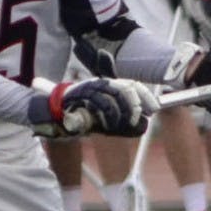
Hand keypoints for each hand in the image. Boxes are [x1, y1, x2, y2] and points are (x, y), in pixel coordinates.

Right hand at [28, 79, 159, 137]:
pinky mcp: (83, 95)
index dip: (145, 95)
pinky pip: (101, 104)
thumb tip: (143, 127)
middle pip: (126, 87)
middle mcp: (101, 83)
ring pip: (116, 94)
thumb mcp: (106, 118)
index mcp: (109, 85)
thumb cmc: (83, 115)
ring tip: (124, 124)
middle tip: (137, 118)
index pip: (132, 84)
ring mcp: (92, 88)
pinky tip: (109, 126)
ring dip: (123, 112)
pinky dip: (109, 116)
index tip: (154, 108)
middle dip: (136, 103)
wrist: (56, 112)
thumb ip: (123, 122)